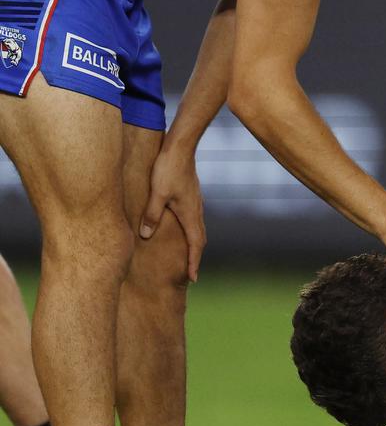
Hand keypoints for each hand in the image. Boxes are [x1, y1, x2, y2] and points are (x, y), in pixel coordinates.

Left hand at [141, 145, 206, 282]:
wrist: (181, 147)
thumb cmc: (169, 169)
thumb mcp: (157, 193)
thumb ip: (152, 215)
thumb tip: (145, 235)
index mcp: (190, 214)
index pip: (195, 245)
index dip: (193, 263)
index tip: (193, 278)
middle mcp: (196, 211)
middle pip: (200, 240)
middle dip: (196, 257)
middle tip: (192, 273)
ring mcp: (195, 203)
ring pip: (198, 229)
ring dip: (195, 245)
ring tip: (189, 255)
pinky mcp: (191, 196)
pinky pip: (194, 220)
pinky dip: (192, 232)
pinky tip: (184, 230)